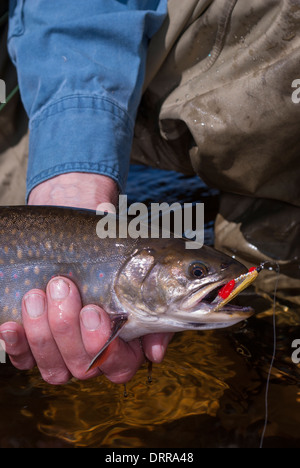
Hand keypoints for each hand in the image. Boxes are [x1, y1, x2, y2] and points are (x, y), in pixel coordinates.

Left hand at [0, 173, 172, 383]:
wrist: (80, 240)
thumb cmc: (112, 256)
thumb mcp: (139, 272)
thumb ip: (154, 306)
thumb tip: (155, 352)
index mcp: (125, 344)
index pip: (119, 365)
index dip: (104, 344)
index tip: (93, 310)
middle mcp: (94, 356)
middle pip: (83, 366)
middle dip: (67, 328)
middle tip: (62, 286)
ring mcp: (63, 355)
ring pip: (54, 369)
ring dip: (42, 333)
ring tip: (37, 294)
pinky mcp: (35, 348)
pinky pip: (23, 361)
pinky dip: (17, 344)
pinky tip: (11, 324)